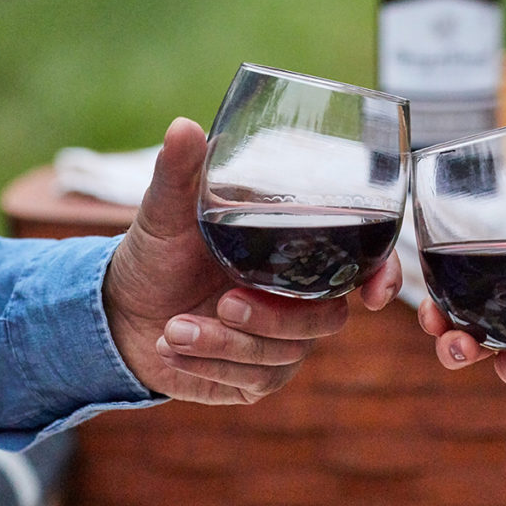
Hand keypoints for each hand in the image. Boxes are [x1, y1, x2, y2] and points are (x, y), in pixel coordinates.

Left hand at [103, 117, 401, 404]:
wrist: (123, 312)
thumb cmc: (159, 250)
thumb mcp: (167, 208)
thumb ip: (181, 171)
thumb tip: (183, 126)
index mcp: (296, 246)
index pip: (362, 259)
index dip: (382, 274)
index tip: (373, 294)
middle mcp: (299, 295)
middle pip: (327, 317)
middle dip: (275, 317)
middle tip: (224, 301)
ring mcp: (282, 340)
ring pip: (288, 352)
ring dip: (229, 343)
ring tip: (175, 328)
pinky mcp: (257, 376)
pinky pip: (254, 379)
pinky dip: (211, 363)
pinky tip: (173, 346)